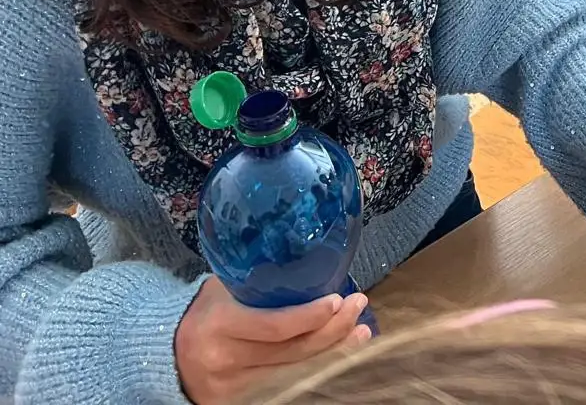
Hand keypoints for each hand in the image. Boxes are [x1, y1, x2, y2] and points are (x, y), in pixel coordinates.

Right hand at [175, 277, 371, 403]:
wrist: (162, 352)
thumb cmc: (203, 311)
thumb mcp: (222, 288)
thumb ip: (256, 280)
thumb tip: (310, 259)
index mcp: (219, 326)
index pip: (275, 327)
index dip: (311, 316)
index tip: (338, 299)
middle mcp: (224, 362)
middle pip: (293, 352)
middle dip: (333, 330)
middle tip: (357, 306)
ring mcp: (231, 387)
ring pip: (295, 371)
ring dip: (333, 350)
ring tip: (359, 331)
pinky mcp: (235, 402)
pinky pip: (285, 383)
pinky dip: (313, 366)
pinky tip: (335, 351)